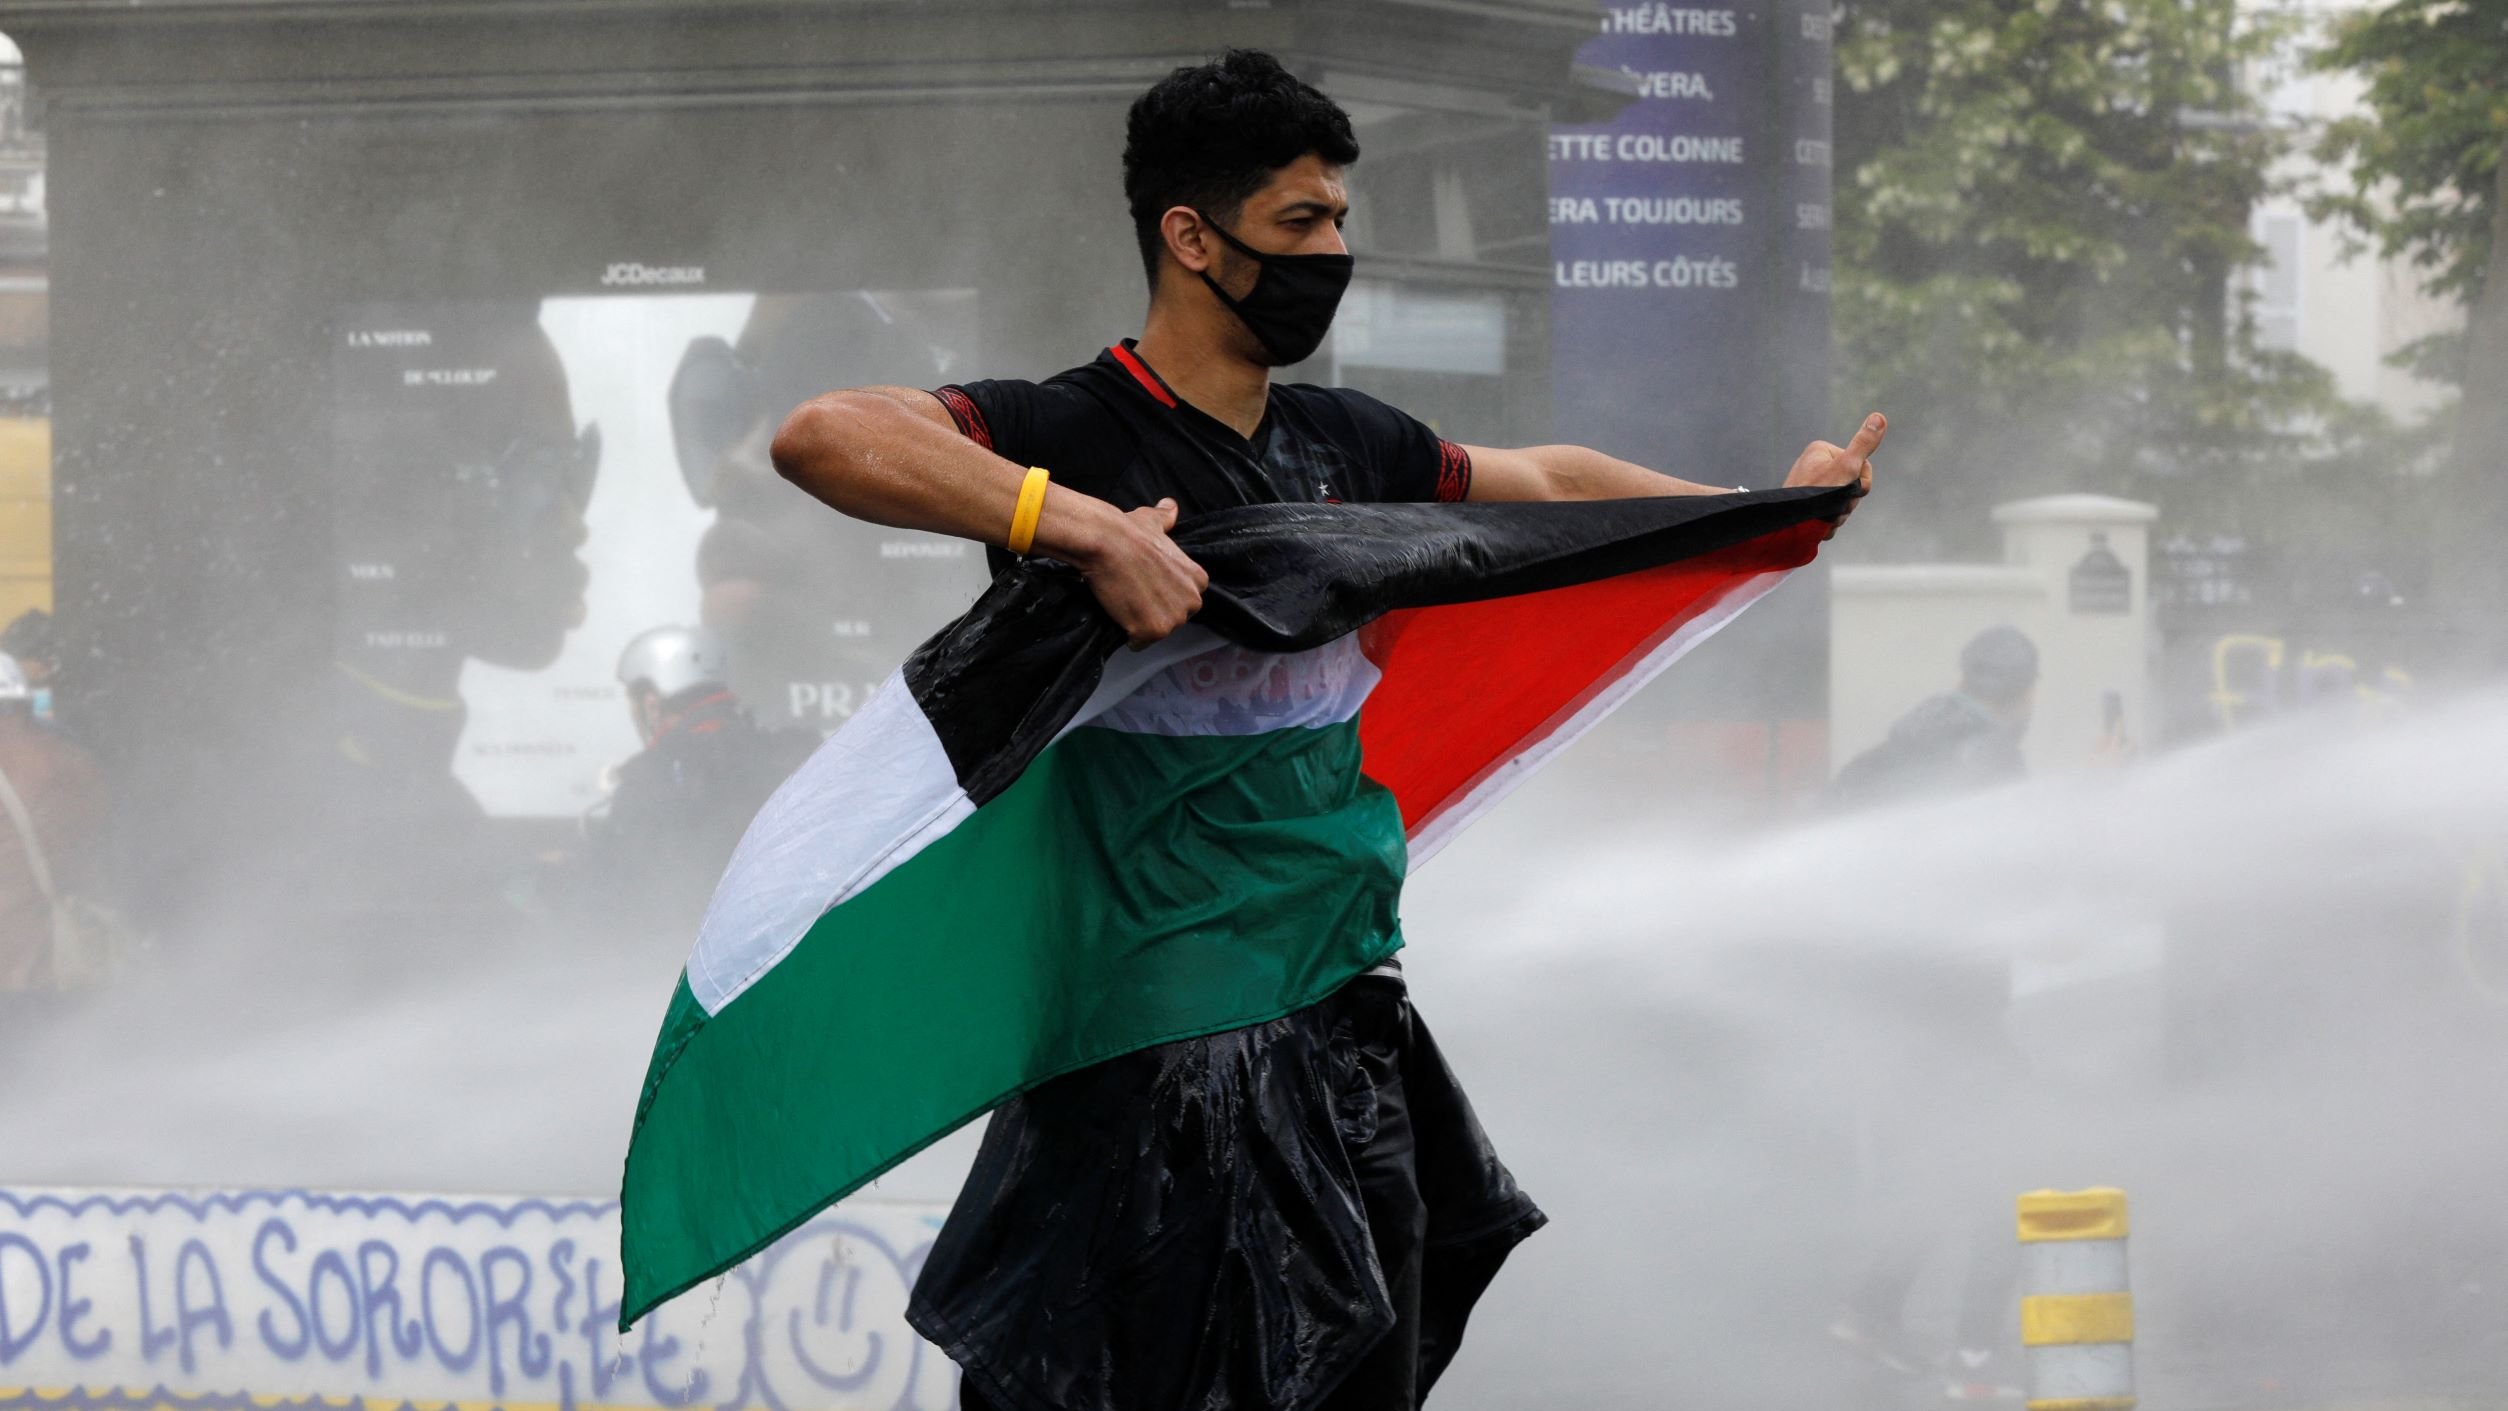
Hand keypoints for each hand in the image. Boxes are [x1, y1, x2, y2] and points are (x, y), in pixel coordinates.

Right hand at [1065, 496, 1208, 647]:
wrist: (1107, 542)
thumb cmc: (1129, 532)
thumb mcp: (1154, 521)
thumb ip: (1166, 518)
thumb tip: (1170, 507)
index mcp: (1198, 579)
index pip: (1185, 599)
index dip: (1164, 595)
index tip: (1148, 586)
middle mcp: (1192, 602)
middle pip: (1174, 618)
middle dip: (1156, 612)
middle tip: (1134, 594)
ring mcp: (1173, 619)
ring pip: (1157, 632)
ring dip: (1141, 624)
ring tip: (1125, 602)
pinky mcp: (1152, 632)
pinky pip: (1140, 643)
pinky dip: (1128, 636)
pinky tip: (1120, 616)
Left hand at [1784, 412, 1884, 531]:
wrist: (1790, 526)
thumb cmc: (1817, 495)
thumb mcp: (1847, 467)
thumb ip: (1863, 444)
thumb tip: (1879, 417)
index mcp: (1821, 450)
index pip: (1861, 465)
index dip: (1861, 483)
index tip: (1848, 489)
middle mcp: (1813, 465)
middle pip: (1851, 484)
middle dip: (1848, 501)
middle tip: (1835, 507)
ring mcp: (1809, 485)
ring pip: (1841, 500)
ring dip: (1839, 513)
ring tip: (1826, 517)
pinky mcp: (1806, 504)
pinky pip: (1828, 511)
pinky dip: (1828, 520)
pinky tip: (1820, 523)